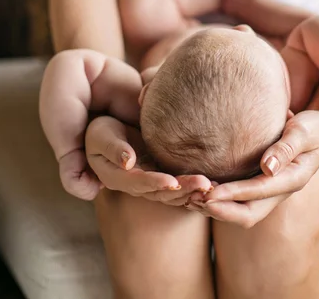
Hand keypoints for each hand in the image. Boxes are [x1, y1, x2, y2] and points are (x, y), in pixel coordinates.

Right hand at [85, 116, 212, 204]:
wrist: (114, 124)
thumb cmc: (103, 129)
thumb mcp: (101, 136)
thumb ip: (113, 148)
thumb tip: (127, 162)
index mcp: (118, 178)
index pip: (139, 184)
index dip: (155, 184)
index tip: (172, 182)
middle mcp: (138, 185)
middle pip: (162, 193)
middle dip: (184, 190)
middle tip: (205, 185)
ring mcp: (154, 181)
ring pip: (176, 193)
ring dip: (195, 192)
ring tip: (215, 187)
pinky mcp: (167, 174)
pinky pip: (183, 186)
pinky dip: (198, 187)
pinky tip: (217, 184)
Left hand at [187, 110, 318, 227]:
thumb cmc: (314, 126)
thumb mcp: (304, 131)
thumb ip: (287, 147)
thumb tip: (268, 167)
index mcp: (294, 179)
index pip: (259, 191)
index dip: (233, 193)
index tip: (210, 192)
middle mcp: (282, 190)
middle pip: (249, 214)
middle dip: (221, 210)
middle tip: (194, 200)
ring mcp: (272, 191)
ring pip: (242, 212)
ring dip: (217, 209)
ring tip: (191, 199)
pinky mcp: (263, 186)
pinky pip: (241, 202)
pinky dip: (221, 200)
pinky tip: (201, 191)